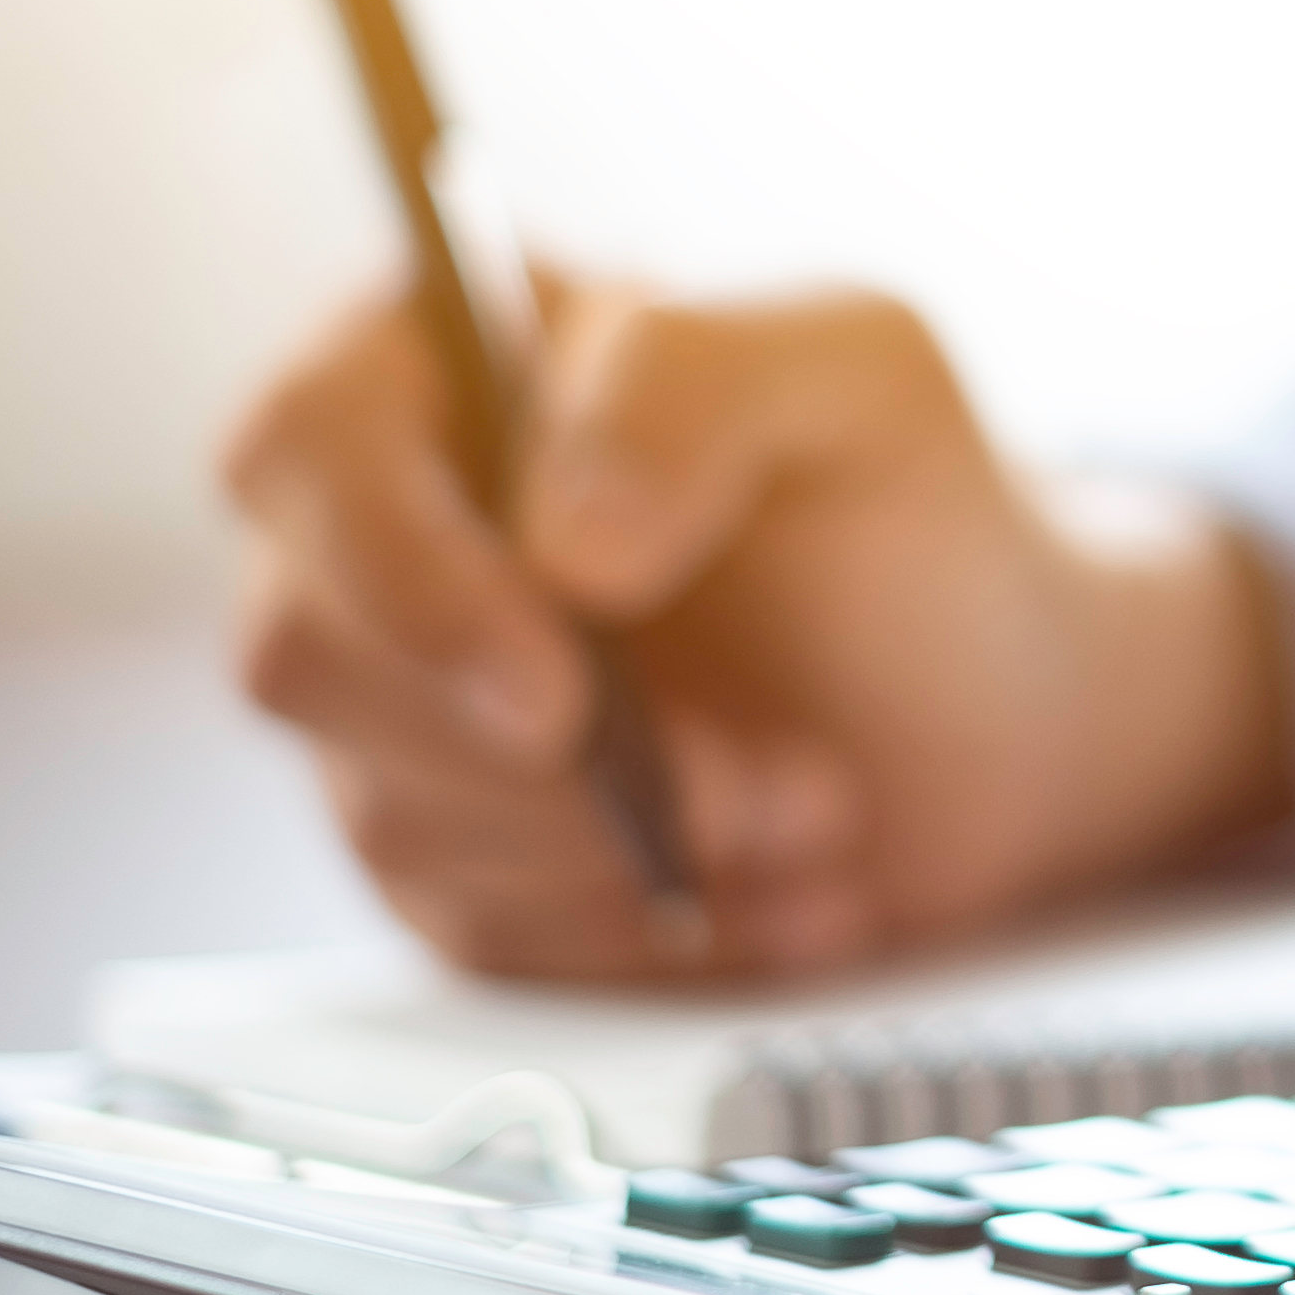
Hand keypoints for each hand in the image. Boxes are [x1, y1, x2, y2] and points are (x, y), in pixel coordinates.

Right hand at [221, 280, 1283, 979]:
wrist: (991, 705)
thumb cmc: (908, 509)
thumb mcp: (856, 371)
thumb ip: (693, 386)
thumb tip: (556, 544)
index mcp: (438, 363)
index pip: (305, 446)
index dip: (396, 574)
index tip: (552, 688)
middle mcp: (379, 534)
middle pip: (304, 655)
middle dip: (547, 755)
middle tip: (756, 773)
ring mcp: (396, 705)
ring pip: (391, 812)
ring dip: (624, 845)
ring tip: (813, 806)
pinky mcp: (448, 855)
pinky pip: (469, 930)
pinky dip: (638, 928)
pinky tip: (777, 892)